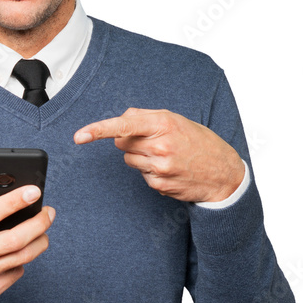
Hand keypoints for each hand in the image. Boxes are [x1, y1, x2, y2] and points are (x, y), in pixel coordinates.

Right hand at [0, 183, 55, 302]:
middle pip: (14, 238)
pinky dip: (24, 260)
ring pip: (21, 256)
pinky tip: (23, 251)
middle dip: (38, 222)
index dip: (14, 201)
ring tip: (44, 231)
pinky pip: (16, 273)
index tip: (33, 192)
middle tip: (48, 212)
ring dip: (39, 241)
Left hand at [74, 107, 244, 202]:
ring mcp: (159, 168)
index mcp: (163, 124)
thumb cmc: (200, 143)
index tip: (79, 136)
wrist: (223, 173)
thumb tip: (122, 120)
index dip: (98, 130)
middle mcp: (160, 146)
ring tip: (166, 156)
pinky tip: (170, 169)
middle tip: (155, 141)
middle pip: (122, 143)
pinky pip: (141, 175)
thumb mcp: (177, 120)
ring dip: (141, 157)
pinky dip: (151, 172)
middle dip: (132, 140)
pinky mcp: (159, 185)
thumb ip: (146, 117)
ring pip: (129, 160)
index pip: (123, 126)